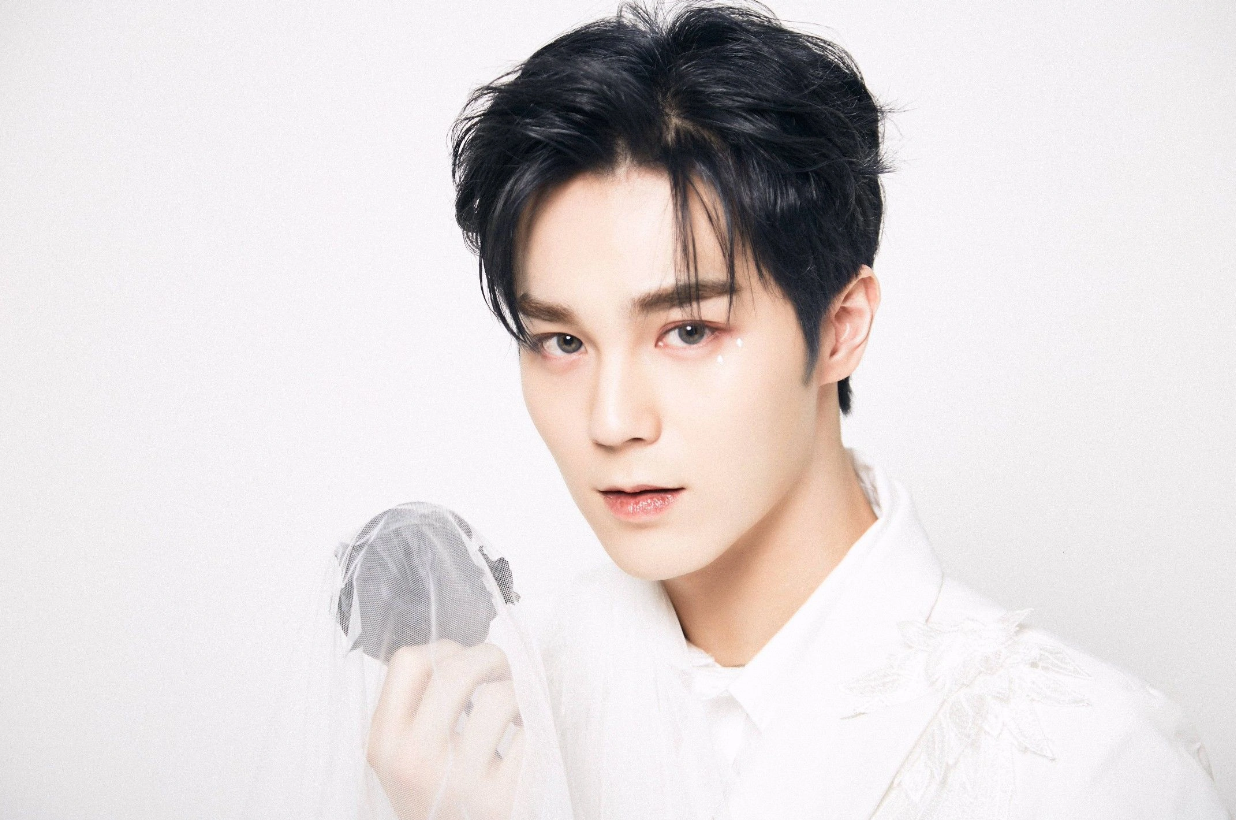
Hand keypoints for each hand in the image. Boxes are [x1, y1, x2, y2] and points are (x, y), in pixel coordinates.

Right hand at [366, 639, 524, 819]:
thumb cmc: (434, 793)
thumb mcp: (403, 753)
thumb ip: (417, 706)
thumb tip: (462, 650)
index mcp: (385, 741)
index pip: (408, 661)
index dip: (444, 649)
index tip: (463, 662)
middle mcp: (415, 760)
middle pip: (457, 669)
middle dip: (490, 657)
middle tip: (501, 670)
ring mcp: (458, 781)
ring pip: (500, 697)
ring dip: (518, 694)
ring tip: (515, 710)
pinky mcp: (500, 799)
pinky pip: (531, 734)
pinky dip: (535, 728)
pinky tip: (526, 739)